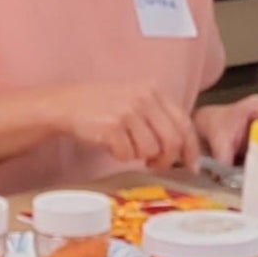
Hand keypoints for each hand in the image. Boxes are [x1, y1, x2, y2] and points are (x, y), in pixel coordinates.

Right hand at [49, 80, 200, 172]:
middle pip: (172, 140)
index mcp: (153, 90)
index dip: (191, 149)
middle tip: (155, 165)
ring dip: (138, 156)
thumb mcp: (134, 101)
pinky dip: (120, 156)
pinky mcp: (112, 126)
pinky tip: (110, 145)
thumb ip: (158, 117)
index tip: (192, 166)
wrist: (65, 104)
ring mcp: (128, 111)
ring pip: (150, 150)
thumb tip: (183, 149)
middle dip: (167, 159)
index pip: (184, 123)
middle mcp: (144, 98)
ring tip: (124, 146)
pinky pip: (128, 155)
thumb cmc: (101, 107)